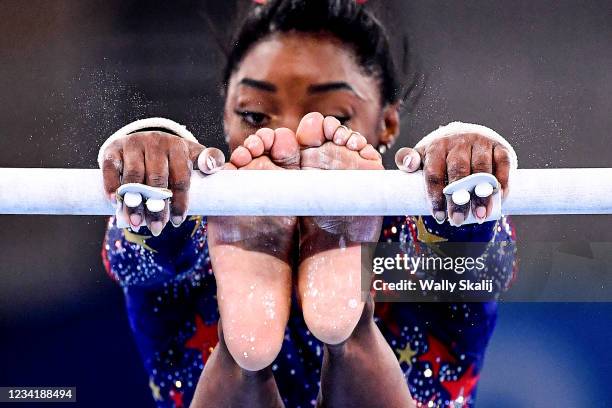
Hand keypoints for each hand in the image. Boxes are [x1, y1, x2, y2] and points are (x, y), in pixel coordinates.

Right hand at [100, 131, 224, 234]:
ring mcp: (133, 144)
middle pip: (157, 180)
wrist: (148, 141)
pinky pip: (110, 168)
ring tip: (137, 223)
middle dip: (156, 207)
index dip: (179, 202)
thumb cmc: (176, 157)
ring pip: (134, 177)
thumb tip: (212, 167)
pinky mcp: (113, 149)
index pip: (181, 178)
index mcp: (178, 147)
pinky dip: (112, 185)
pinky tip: (115, 202)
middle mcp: (155, 142)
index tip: (177, 222)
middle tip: (157, 229)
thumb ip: (210, 161)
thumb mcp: (195, 156)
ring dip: (134, 202)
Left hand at [395, 127, 512, 225]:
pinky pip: (503, 164)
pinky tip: (499, 200)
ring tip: (480, 216)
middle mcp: (459, 142)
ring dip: (482, 195)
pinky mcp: (499, 147)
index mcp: (437, 146)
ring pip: (482, 170)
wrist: (466, 133)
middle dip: (458, 199)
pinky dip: (502, 183)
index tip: (438, 217)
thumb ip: (408, 160)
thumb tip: (407, 164)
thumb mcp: (422, 155)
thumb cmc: (440, 153)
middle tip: (457, 221)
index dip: (436, 196)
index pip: (434, 173)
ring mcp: (481, 143)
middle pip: (458, 173)